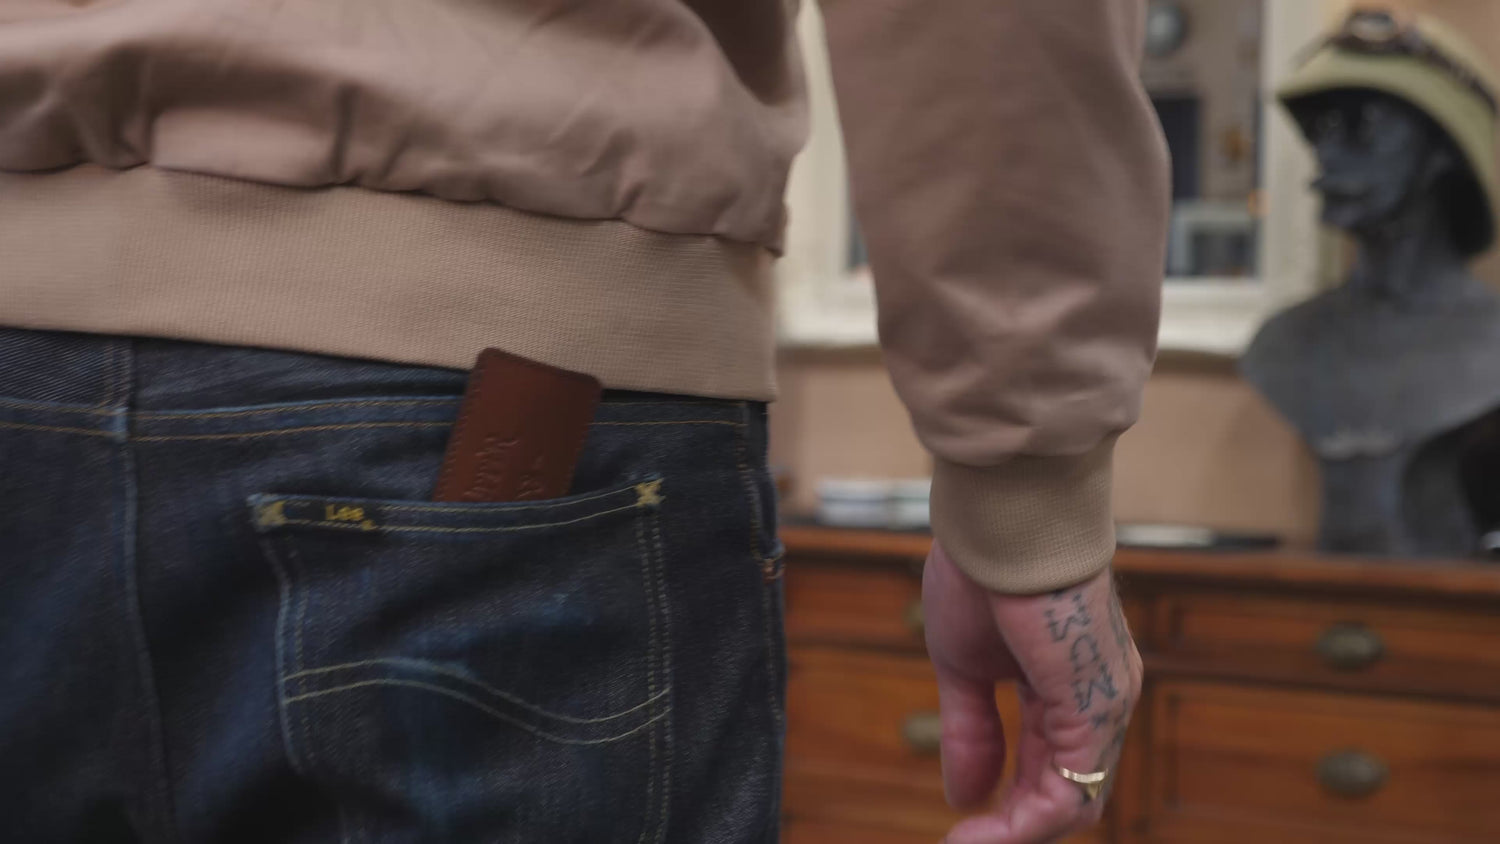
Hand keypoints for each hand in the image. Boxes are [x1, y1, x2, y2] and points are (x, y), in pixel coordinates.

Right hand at [923, 542, 1142, 842]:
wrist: (1001, 517)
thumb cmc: (984, 572)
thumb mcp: (965, 666)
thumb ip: (971, 730)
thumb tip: (962, 793)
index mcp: (1068, 687)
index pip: (1050, 770)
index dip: (1007, 809)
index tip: (958, 829)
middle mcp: (1100, 700)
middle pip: (1067, 794)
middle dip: (1012, 829)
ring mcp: (1105, 705)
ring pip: (1074, 801)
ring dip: (1017, 833)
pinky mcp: (1096, 704)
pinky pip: (1069, 788)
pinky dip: (1026, 822)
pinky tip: (983, 831)